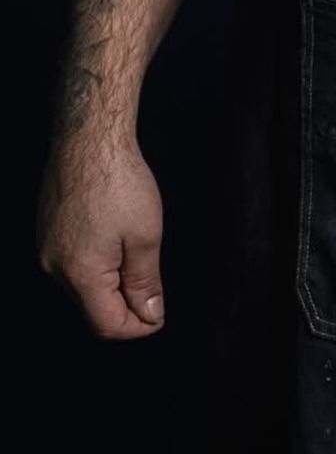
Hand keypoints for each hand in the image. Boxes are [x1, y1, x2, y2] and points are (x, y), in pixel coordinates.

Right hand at [38, 136, 165, 338]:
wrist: (89, 138)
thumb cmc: (119, 180)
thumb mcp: (146, 235)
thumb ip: (146, 282)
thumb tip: (150, 315)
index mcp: (79, 274)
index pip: (107, 326)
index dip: (137, 327)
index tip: (159, 315)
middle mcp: (55, 268)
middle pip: (93, 308)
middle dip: (125, 305)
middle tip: (153, 285)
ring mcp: (46, 249)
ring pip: (82, 286)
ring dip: (111, 282)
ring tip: (136, 253)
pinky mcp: (47, 232)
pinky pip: (72, 263)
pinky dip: (97, 263)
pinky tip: (115, 237)